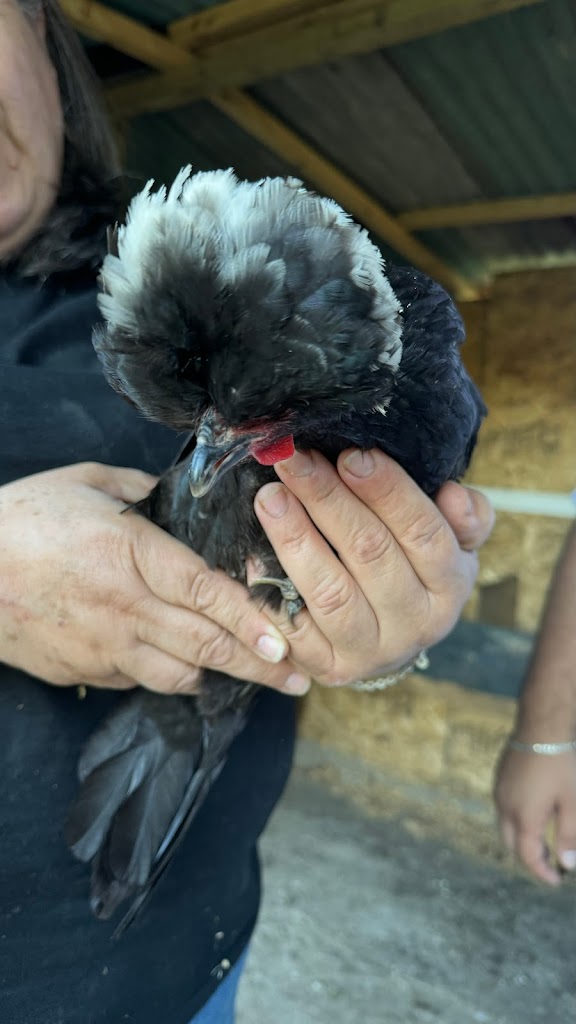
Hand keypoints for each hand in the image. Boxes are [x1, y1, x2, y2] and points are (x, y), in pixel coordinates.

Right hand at [0, 463, 303, 695]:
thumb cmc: (23, 518)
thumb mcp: (85, 482)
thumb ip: (142, 491)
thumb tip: (179, 498)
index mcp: (130, 553)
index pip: (206, 592)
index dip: (252, 618)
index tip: (288, 638)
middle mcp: (124, 606)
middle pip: (205, 644)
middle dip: (259, 665)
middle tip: (298, 678)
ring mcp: (105, 645)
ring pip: (179, 673)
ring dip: (220, 675)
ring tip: (256, 676)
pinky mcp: (87, 669)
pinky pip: (142, 679)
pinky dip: (172, 675)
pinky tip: (191, 668)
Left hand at [254, 448, 492, 685]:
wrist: (392, 639)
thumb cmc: (416, 569)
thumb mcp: (454, 542)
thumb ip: (466, 516)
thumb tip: (454, 494)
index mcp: (451, 585)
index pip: (423, 532)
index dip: (387, 491)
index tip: (351, 454)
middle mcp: (416, 624)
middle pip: (370, 553)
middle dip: (328, 499)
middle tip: (295, 460)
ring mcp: (371, 651)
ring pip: (331, 591)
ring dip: (295, 538)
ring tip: (270, 496)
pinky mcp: (329, 668)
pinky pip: (295, 627)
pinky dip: (271, 589)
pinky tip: (251, 552)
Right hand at [495, 746, 575, 884]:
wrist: (541, 726)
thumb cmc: (561, 765)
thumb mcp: (572, 803)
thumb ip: (568, 836)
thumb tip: (567, 865)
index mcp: (524, 818)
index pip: (528, 857)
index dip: (542, 872)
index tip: (556, 879)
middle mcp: (505, 807)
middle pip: (511, 845)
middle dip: (529, 858)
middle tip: (550, 863)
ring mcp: (499, 792)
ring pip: (504, 828)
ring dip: (521, 839)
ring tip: (542, 841)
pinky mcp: (499, 779)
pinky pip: (502, 809)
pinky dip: (515, 822)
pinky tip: (532, 814)